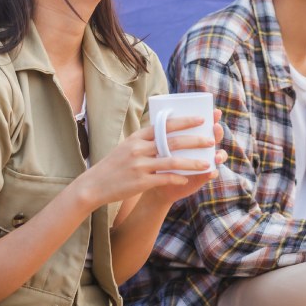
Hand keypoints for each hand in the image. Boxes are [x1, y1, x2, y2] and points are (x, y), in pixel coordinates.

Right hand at [76, 113, 219, 208]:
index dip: (184, 122)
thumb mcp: (127, 146)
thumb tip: (165, 129)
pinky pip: (164, 178)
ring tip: (207, 163)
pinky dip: (177, 178)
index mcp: (137, 137)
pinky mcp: (140, 181)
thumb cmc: (114, 164)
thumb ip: (146, 139)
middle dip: (195, 140)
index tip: (200, 120)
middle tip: (211, 139)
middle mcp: (139, 148)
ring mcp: (140, 165)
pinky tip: (187, 179)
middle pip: (172, 141)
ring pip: (172, 161)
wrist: (93, 185)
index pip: (164, 125)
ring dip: (192, 162)